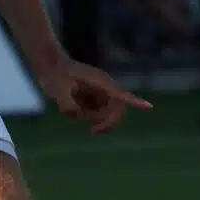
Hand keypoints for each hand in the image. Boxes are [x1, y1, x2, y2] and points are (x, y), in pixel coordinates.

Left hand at [36, 54, 151, 134]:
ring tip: (69, 105)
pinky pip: (95, 116)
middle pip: (117, 111)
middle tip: (93, 132)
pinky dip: (84, 116)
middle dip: (107, 123)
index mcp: (100, 82)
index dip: (135, 101)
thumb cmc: (56, 74)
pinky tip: (71, 105)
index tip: (148, 107)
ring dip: (90, 118)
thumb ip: (66, 103)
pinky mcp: (94, 100)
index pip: (120, 94)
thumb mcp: (57, 88)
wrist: (51, 68)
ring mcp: (100, 95)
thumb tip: (76, 114)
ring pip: (104, 115)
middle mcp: (104, 89)